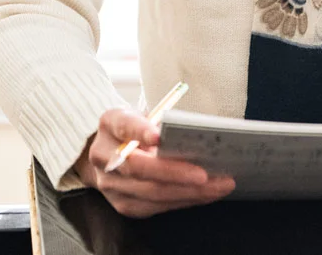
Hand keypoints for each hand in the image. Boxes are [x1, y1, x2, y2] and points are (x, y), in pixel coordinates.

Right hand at [74, 107, 235, 217]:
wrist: (110, 153)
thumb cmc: (137, 130)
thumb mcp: (145, 115)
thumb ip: (163, 123)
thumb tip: (199, 137)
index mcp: (110, 123)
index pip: (125, 126)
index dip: (141, 131)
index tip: (159, 135)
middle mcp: (104, 155)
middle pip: (139, 168)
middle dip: (176, 173)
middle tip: (206, 174)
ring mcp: (110, 184)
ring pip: (150, 193)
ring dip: (188, 192)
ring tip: (218, 186)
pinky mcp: (122, 205)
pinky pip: (155, 207)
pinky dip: (183, 201)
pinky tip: (204, 195)